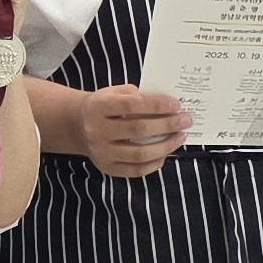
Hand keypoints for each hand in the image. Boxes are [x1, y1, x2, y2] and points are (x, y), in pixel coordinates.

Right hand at [77, 83, 191, 177]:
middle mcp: (97, 131)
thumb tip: (167, 106)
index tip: (176, 104)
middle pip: (138, 129)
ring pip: (139, 154)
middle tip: (186, 120)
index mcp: (98, 107)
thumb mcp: (113, 92)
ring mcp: (101, 152)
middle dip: (167, 125)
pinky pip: (136, 170)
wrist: (77, 126)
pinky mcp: (107, 168)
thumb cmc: (103, 106)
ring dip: (166, 146)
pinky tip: (166, 153)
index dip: (157, 105)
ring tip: (180, 137)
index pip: (132, 106)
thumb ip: (137, 96)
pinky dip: (155, 163)